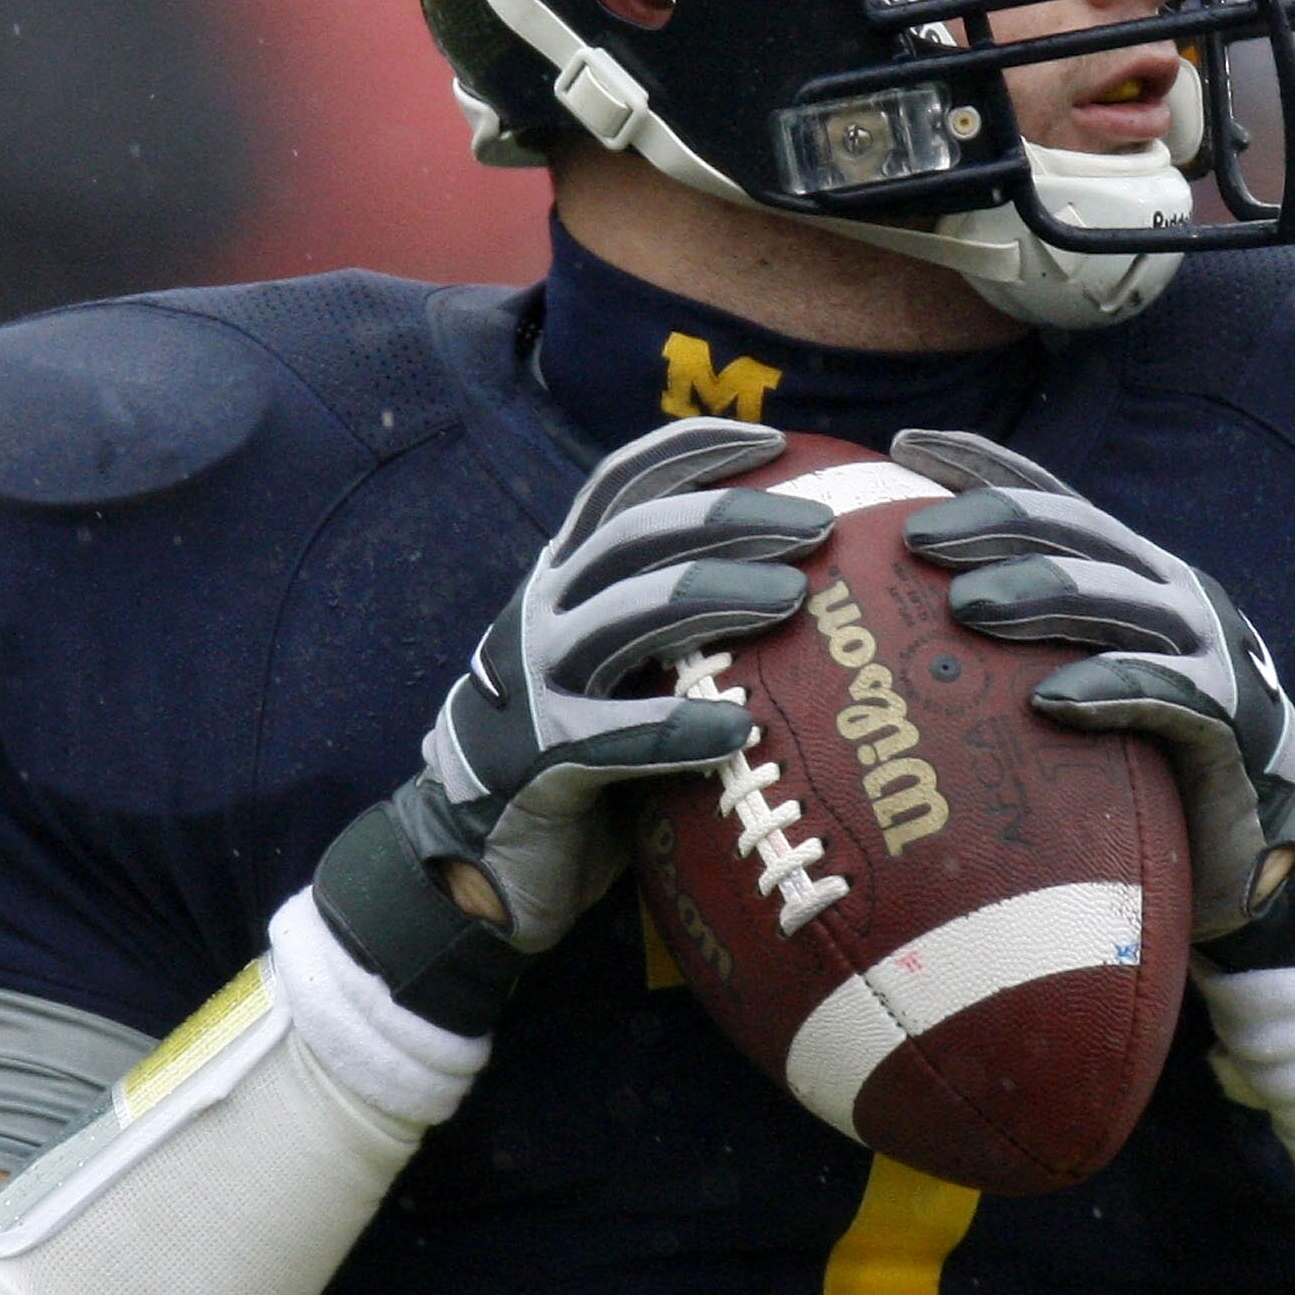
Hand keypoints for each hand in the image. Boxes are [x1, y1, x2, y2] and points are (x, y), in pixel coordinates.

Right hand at [315, 421, 829, 1026]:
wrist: (478, 852)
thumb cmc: (576, 750)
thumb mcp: (616, 664)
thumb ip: (670, 619)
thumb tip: (796, 578)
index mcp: (564, 577)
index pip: (621, 482)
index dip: (693, 448)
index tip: (774, 442)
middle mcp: (546, 611)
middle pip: (638, 535)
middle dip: (729, 517)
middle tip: (816, 526)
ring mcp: (539, 681)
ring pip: (631, 614)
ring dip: (717, 596)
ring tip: (794, 599)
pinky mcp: (543, 757)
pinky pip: (616, 735)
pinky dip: (678, 729)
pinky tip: (738, 732)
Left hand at [891, 427, 1294, 962]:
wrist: (1254, 841)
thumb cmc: (1140, 758)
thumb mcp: (1075, 678)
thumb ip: (1014, 643)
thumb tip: (897, 624)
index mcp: (1127, 568)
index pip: (1047, 495)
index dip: (979, 463)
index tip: (902, 446)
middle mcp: (1165, 588)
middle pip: (1070, 531)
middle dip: (989, 523)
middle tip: (912, 538)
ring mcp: (1200, 647)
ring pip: (1111, 597)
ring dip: (1034, 595)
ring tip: (962, 607)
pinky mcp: (1222, 716)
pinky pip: (1160, 693)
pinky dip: (1104, 690)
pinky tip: (1045, 701)